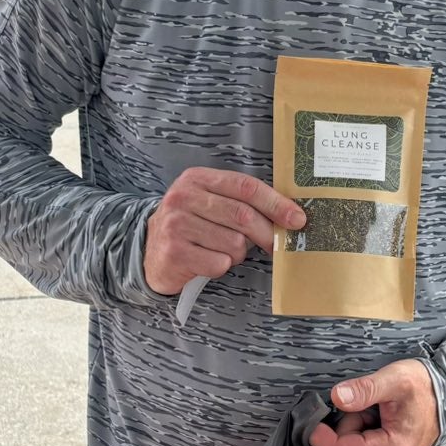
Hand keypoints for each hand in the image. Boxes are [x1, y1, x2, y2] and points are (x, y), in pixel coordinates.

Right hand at [143, 167, 304, 296]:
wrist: (147, 251)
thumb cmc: (190, 226)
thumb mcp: (208, 203)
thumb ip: (240, 203)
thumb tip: (288, 217)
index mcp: (197, 179)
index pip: (246, 187)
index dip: (276, 203)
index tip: (297, 219)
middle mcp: (183, 198)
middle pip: (243, 216)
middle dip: (266, 234)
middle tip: (275, 246)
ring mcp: (176, 225)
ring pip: (234, 244)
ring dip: (237, 253)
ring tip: (220, 250)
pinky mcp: (174, 253)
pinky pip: (218, 263)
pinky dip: (220, 266)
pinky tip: (206, 261)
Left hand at [308, 360, 438, 445]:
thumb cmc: (424, 388)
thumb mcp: (395, 379)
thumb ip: (365, 389)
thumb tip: (337, 397)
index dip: (321, 435)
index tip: (315, 418)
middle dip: (349, 427)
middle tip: (371, 410)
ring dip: (356, 433)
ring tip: (379, 417)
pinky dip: (363, 440)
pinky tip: (381, 427)